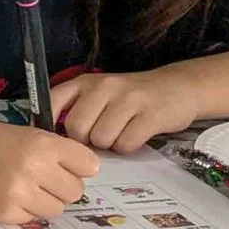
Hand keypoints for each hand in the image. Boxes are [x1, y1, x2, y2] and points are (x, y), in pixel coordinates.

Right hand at [0, 119, 99, 223]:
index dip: (77, 166)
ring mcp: (19, 194)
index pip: (89, 166)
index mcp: (42, 144)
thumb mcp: (23, 133)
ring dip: (44, 201)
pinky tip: (4, 195)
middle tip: (39, 178)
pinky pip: (31, 219)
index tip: (64, 165)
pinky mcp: (4, 213)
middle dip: (61, 186)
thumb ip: (54, 150)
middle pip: (75, 191)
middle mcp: (34, 169)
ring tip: (21, 187)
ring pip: (56, 209)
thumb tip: (83, 173)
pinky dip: (22, 210)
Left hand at [52, 68, 205, 153]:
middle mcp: (105, 87)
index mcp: (85, 82)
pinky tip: (135, 135)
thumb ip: (74, 108)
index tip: (56, 139)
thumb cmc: (131, 97)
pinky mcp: (151, 114)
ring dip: (110, 144)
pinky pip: (126, 143)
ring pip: (101, 139)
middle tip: (101, 135)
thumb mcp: (98, 94)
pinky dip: (128, 147)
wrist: (178, 87)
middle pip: (77, 128)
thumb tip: (50, 137)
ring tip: (121, 132)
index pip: (53, 102)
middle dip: (86, 140)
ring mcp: (129, 99)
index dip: (50, 126)